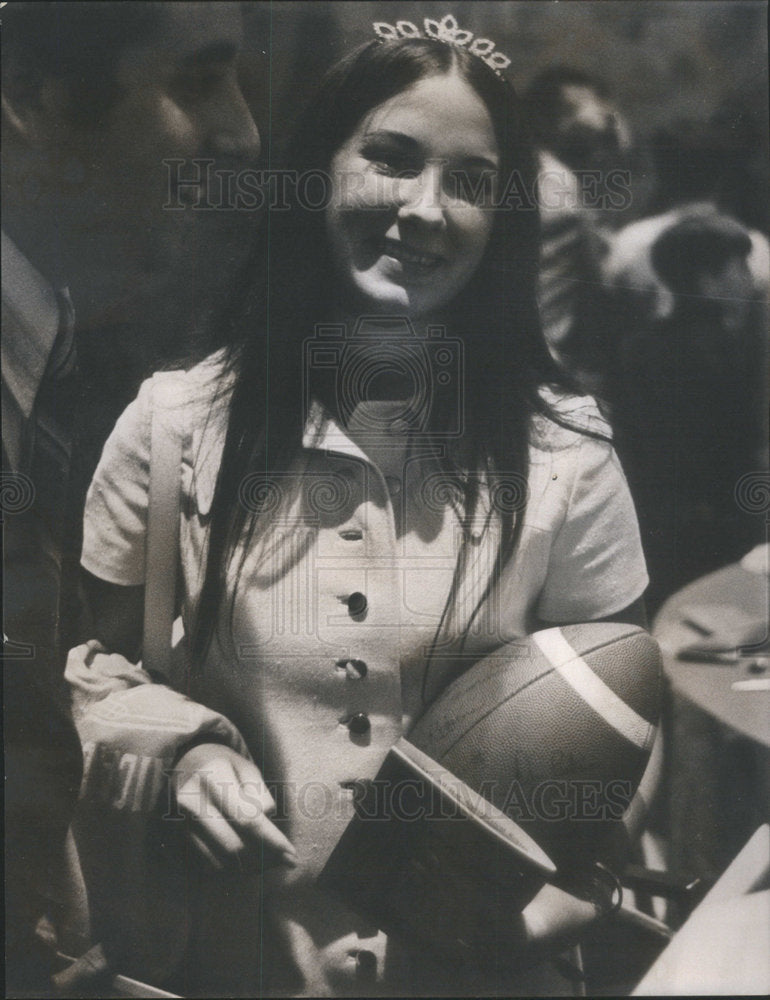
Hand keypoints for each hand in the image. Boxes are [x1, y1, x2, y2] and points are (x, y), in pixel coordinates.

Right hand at [170, 743, 296, 870]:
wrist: (183, 762)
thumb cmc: (222, 764)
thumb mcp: (246, 767)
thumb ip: (261, 796)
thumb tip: (271, 830)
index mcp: (213, 775)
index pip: (247, 819)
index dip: (271, 840)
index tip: (291, 854)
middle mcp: (192, 800)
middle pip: (233, 846)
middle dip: (263, 858)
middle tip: (284, 860)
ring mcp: (181, 822)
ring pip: (221, 860)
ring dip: (250, 867)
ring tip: (269, 861)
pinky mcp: (179, 837)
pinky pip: (209, 864)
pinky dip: (232, 868)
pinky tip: (248, 861)